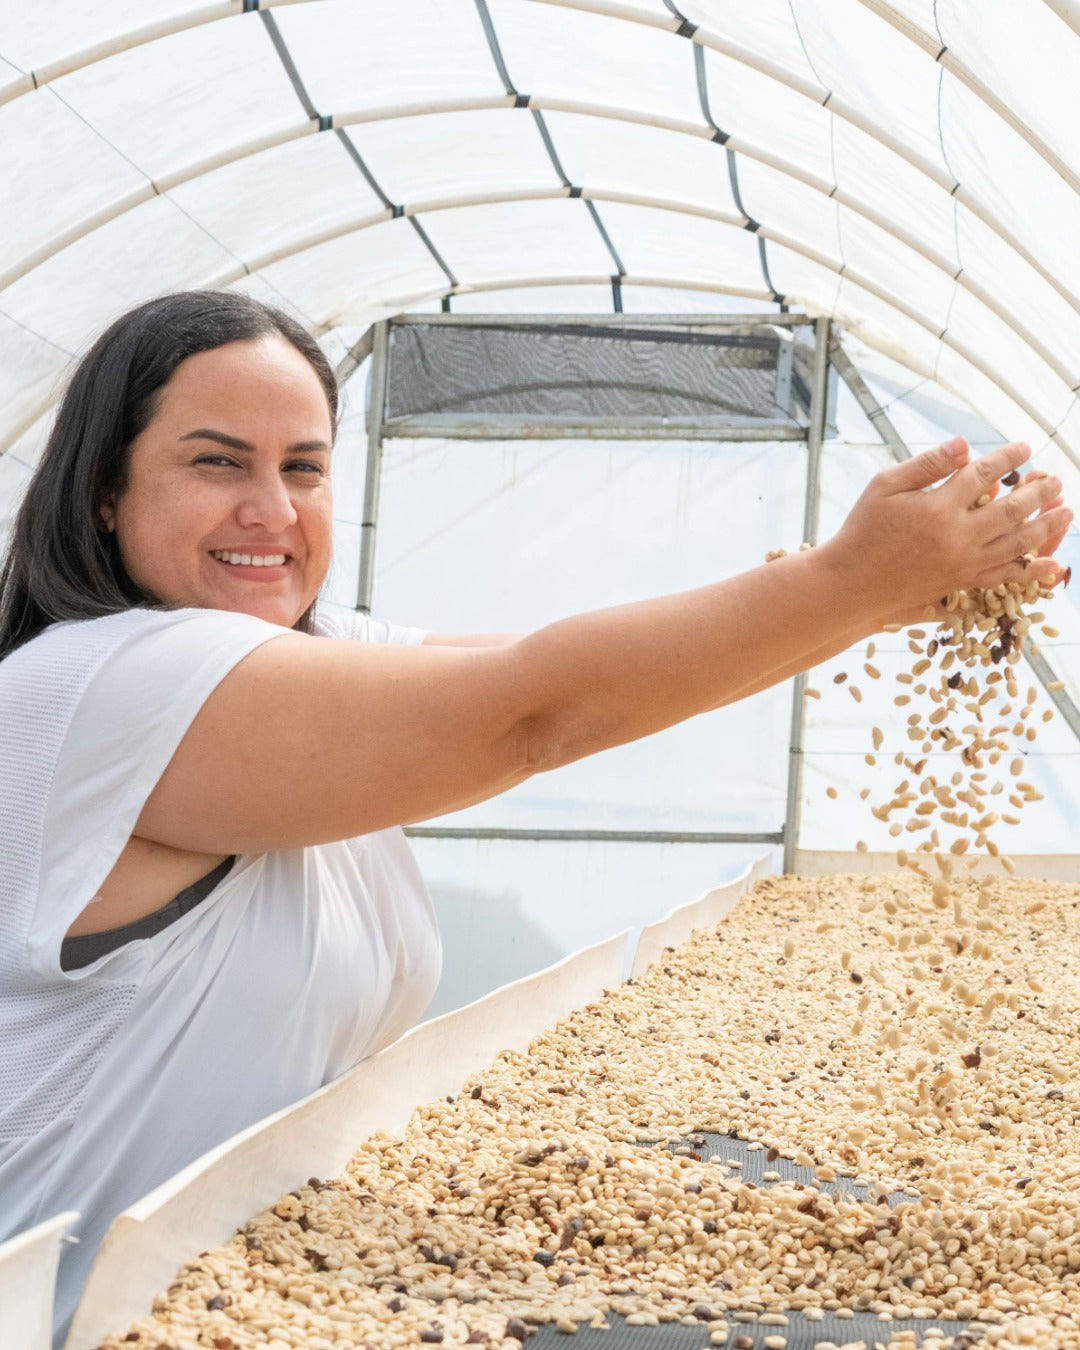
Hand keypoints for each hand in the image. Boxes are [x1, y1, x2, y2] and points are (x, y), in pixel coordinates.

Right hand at [826, 437, 1071, 624]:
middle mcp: (956, 536)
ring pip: (1017, 542)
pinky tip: (1050, 562)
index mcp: (938, 507)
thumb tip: (964, 445)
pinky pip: (1004, 575)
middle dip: (1039, 492)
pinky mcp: (960, 583)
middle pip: (1012, 509)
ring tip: (1065, 511)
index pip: (984, 474)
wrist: (849, 583)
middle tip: (1056, 480)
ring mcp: (962, 563)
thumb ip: (926, 465)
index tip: (1025, 448)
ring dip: (1045, 525)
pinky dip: (1032, 569)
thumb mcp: (884, 486)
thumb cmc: (861, 530)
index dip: (1008, 458)